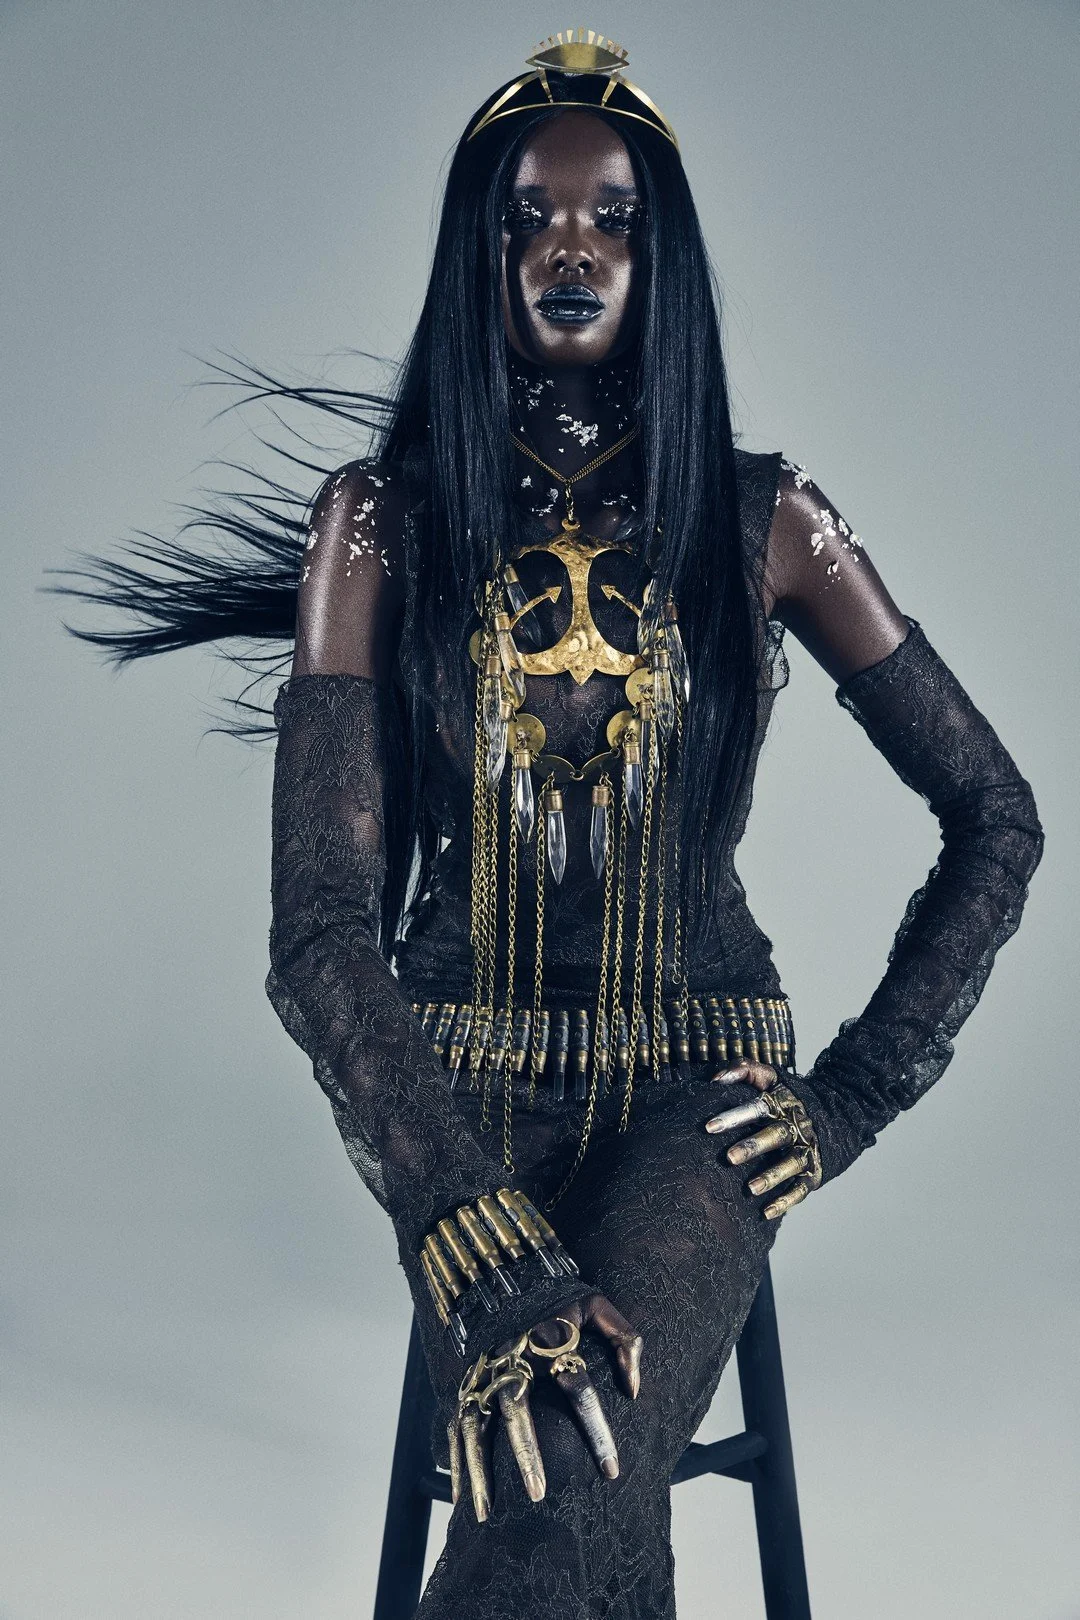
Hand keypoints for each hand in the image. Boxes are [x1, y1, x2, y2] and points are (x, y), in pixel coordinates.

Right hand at [448, 1292, 642, 1522]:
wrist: (510, 1272)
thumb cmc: (561, 1296)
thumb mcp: (599, 1305)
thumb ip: (625, 1341)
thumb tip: (634, 1391)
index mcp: (550, 1340)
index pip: (577, 1386)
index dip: (596, 1428)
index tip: (611, 1471)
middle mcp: (513, 1358)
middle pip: (517, 1407)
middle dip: (525, 1451)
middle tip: (537, 1493)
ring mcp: (484, 1371)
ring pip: (476, 1422)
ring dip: (479, 1467)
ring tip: (485, 1513)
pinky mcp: (466, 1382)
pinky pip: (458, 1424)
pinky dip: (457, 1460)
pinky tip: (462, 1496)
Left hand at [704, 1059, 821, 1219]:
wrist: (842, 1111)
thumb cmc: (792, 1096)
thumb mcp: (772, 1076)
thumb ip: (743, 1070)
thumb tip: (714, 1079)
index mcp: (782, 1103)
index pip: (757, 1107)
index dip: (734, 1116)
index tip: (709, 1126)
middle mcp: (796, 1126)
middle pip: (774, 1136)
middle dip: (753, 1147)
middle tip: (729, 1158)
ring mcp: (807, 1150)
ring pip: (790, 1164)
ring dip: (771, 1177)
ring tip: (750, 1188)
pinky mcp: (815, 1171)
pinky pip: (800, 1189)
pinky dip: (785, 1202)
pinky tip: (766, 1213)